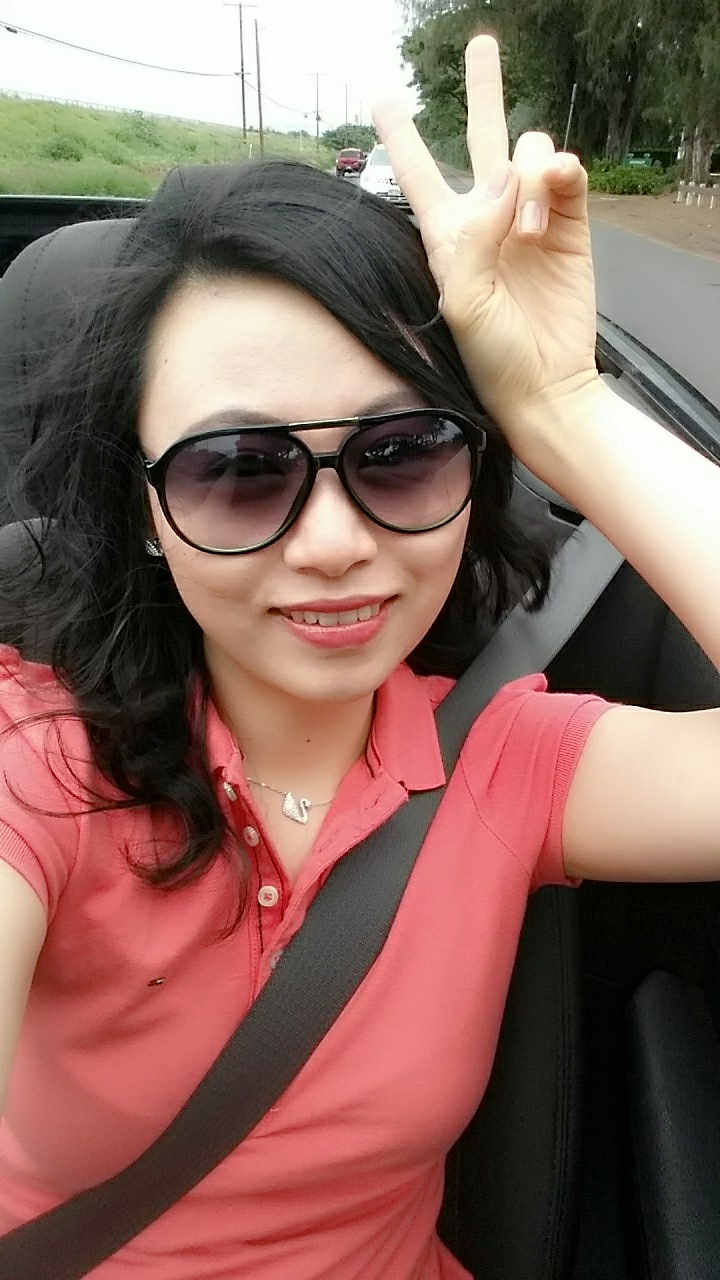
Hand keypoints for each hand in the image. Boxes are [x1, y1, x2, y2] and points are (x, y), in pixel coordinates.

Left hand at [373, 36, 600, 459]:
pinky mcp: (569, 221)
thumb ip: (475, 236)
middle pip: (481, 136)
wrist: (544, 385)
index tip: (382, 95)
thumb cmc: (490, 357)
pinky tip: (552, 187)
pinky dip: (559, 168)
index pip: (418, 173)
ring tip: (526, 229)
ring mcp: (529, 215)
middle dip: (483, 89)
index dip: (401, 134)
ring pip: (527, 151)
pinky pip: (565, 171)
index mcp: (447, 235)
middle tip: (482, 46)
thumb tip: (506, 179)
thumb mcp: (463, 301)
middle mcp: (487, 216)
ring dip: (526, 176)